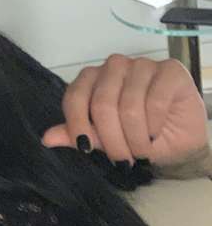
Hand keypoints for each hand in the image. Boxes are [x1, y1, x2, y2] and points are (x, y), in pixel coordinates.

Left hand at [42, 55, 208, 165]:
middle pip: (102, 104)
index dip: (77, 124)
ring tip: (141, 152)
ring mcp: (142, 65)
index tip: (84, 149)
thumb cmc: (139, 136)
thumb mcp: (106, 140)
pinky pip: (154, 102)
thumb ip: (80, 134)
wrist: (179, 141)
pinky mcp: (170, 70)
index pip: (75, 96)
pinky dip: (153, 126)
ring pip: (129, 106)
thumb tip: (47, 138)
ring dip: (135, 138)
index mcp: (92, 78)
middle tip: (122, 161)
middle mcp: (115, 66)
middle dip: (112, 140)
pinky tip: (155, 134)